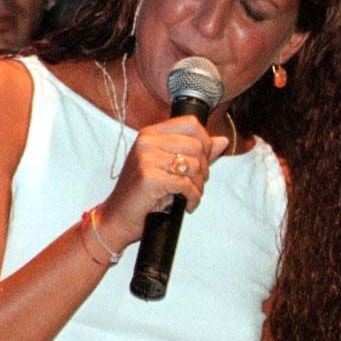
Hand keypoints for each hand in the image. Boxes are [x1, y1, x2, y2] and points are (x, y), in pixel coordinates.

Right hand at [92, 116, 229, 252]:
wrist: (118, 217)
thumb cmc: (143, 193)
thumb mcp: (169, 167)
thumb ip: (196, 152)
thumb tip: (222, 141)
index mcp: (151, 133)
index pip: (191, 123)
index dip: (205, 142)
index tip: (203, 161)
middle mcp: (147, 142)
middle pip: (197, 145)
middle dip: (204, 169)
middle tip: (196, 184)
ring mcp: (146, 158)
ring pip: (194, 165)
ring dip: (199, 185)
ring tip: (190, 194)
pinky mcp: (149, 177)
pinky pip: (186, 184)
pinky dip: (193, 197)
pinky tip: (187, 204)